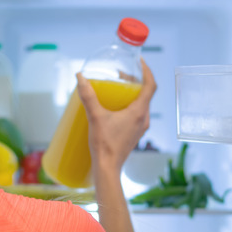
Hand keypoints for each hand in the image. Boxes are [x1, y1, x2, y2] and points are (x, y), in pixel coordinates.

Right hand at [77, 58, 156, 175]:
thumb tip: (80, 77)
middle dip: (135, 81)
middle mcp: (144, 119)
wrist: (107, 168)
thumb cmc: (105, 145)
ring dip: (132, 94)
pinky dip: (129, 105)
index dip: (147, 71)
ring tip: (117, 88)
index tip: (138, 62)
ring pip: (141, 104)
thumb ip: (88, 96)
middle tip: (120, 74)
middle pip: (145, 93)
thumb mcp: (95, 117)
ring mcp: (140, 128)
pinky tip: (114, 108)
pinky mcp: (134, 134)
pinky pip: (136, 114)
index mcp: (139, 112)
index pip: (151, 85)